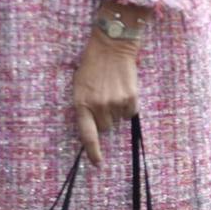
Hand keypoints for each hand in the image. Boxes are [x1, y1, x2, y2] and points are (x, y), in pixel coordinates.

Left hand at [72, 31, 139, 165]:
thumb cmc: (92, 66)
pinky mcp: (131, 98)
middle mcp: (99, 106)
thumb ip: (85, 107)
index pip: (88, 135)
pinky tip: (123, 90)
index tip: (98, 163)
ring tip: (113, 91)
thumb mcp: (80, 86)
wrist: (112, 46)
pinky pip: (130, 113)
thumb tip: (96, 127)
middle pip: (105, 127)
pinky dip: (128, 105)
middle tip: (103, 99)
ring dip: (116, 110)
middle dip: (104, 118)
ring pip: (118, 120)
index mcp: (82, 104)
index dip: (93, 151)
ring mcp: (116, 103)